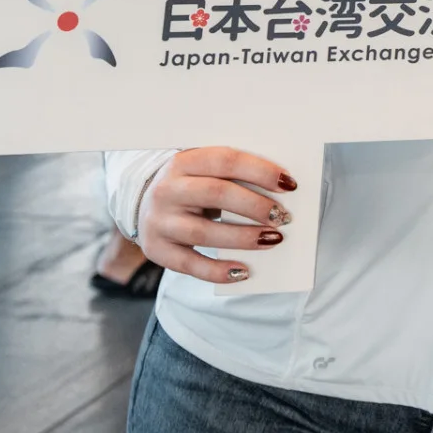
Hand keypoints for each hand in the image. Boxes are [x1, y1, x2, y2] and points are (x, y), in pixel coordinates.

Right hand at [137, 147, 296, 284]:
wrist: (143, 207)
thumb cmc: (191, 187)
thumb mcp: (204, 172)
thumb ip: (234, 175)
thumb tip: (281, 187)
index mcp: (183, 161)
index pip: (226, 160)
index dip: (260, 171)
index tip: (289, 184)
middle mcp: (167, 189)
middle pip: (217, 194)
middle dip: (255, 206)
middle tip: (283, 216)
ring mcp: (159, 221)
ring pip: (204, 232)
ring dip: (244, 238)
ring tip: (273, 240)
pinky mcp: (156, 250)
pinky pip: (189, 264)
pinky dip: (218, 270)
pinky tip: (243, 271)